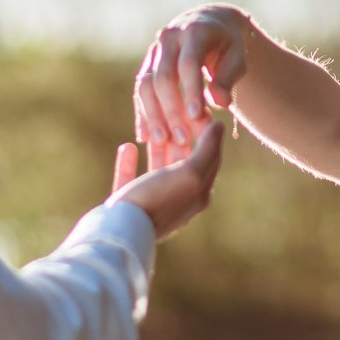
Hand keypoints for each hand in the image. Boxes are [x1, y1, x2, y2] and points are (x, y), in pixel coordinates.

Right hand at [108, 120, 224, 239]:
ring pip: (156, 170)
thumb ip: (207, 150)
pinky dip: (129, 163)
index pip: (209, 157)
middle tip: (175, 110)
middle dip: (181, 136)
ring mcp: (151, 204)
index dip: (207, 132)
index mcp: (198, 195)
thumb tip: (219, 126)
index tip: (199, 108)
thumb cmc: (157, 200)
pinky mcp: (126, 206)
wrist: (120, 231)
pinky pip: (130, 179)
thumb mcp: (189, 174)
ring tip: (153, 126)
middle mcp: (177, 200)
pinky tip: (127, 146)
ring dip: (156, 148)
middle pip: (183, 162)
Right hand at [134, 5, 251, 148]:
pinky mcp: (147, 65)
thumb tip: (220, 102)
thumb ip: (227, 80)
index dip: (191, 91)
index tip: (196, 118)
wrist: (208, 26)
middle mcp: (169, 38)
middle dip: (171, 110)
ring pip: (146, 85)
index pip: (189, 64)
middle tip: (181, 138)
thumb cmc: (228, 46)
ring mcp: (154, 51)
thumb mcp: (236, 59)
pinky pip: (140, 91)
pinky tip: (146, 136)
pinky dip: (143, 113)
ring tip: (163, 141)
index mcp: (194, 32)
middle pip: (163, 77)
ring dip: (153, 115)